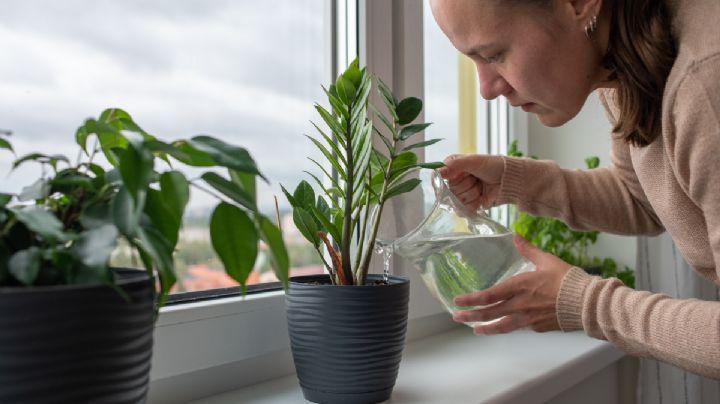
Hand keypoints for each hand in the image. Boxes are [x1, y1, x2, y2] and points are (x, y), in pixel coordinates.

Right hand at [437, 154, 504, 210]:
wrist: (509, 180)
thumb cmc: (493, 166)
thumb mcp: (473, 160)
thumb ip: (455, 165)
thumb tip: (437, 172)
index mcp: (453, 167)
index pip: (440, 176)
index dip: (449, 178)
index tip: (459, 176)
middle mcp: (455, 180)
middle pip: (450, 190)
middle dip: (467, 185)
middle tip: (477, 178)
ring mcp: (462, 194)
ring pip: (457, 201)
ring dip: (473, 194)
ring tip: (481, 186)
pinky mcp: (469, 205)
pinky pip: (463, 210)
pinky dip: (474, 204)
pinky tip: (481, 197)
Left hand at [452, 235, 572, 334]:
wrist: (587, 302)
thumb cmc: (569, 280)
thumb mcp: (547, 260)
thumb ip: (528, 250)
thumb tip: (516, 236)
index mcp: (520, 286)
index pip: (489, 295)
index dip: (471, 299)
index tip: (458, 301)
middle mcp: (520, 305)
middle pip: (490, 313)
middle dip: (471, 315)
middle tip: (457, 317)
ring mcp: (528, 318)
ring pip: (502, 326)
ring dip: (486, 328)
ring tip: (475, 329)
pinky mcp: (538, 327)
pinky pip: (519, 327)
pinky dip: (509, 327)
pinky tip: (504, 326)